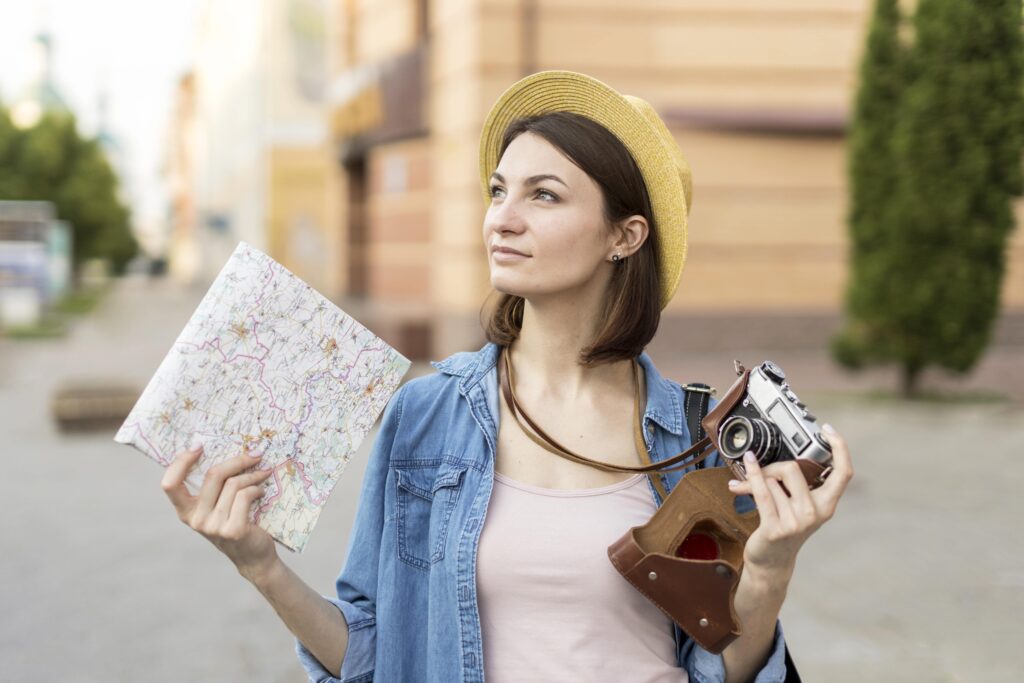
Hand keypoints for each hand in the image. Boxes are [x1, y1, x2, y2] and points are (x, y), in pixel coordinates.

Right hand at [161, 444, 279, 582]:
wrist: (253, 556)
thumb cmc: (236, 524)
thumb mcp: (218, 506)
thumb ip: (215, 487)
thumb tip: (225, 450)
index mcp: (186, 512)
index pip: (170, 484)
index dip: (180, 462)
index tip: (198, 446)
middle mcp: (196, 520)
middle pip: (213, 475)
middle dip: (237, 461)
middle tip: (255, 454)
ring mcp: (213, 527)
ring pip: (234, 484)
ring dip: (252, 475)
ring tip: (262, 475)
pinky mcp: (233, 530)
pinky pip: (245, 496)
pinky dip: (256, 489)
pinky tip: (261, 491)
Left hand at [727, 424, 853, 573]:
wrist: (772, 562)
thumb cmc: (783, 528)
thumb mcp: (797, 506)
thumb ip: (795, 483)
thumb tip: (775, 453)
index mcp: (826, 505)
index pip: (843, 472)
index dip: (840, 447)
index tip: (827, 429)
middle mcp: (815, 513)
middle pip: (792, 468)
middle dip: (772, 466)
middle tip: (762, 473)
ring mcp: (797, 522)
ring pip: (771, 480)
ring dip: (756, 480)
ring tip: (746, 488)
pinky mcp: (776, 528)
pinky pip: (761, 492)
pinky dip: (752, 475)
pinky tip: (748, 464)